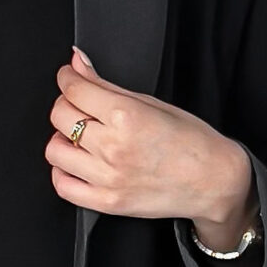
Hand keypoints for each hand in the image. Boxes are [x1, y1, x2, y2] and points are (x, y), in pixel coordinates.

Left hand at [47, 48, 256, 247]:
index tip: (68, 78)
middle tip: (80, 105)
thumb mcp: (150, 102)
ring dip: (61, 138)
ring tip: (79, 136)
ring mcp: (108, 178)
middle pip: (60, 117)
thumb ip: (107, 85)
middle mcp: (113, 148)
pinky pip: (63, 186)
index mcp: (126, 116)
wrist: (212, 180)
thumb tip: (77, 63)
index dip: (66, 78)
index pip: (74, 90)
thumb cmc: (190, 141)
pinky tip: (76, 162)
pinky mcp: (107, 202)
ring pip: (55, 151)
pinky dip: (63, 171)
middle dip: (65, 104)